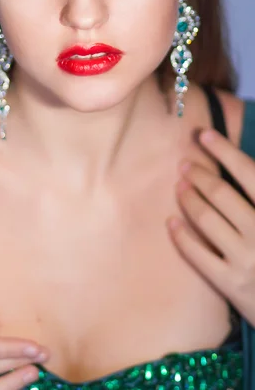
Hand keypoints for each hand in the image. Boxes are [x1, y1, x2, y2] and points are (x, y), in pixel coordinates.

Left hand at [167, 128, 254, 326]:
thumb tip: (245, 169)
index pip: (250, 174)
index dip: (225, 151)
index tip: (205, 135)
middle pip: (222, 194)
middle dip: (199, 174)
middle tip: (184, 164)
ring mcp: (246, 260)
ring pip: (207, 219)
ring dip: (189, 198)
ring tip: (179, 186)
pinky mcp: (231, 284)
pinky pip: (197, 254)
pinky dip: (182, 235)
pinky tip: (172, 221)